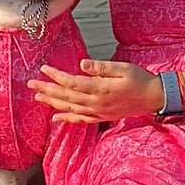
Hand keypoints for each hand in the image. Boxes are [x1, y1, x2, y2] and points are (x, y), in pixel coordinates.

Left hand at [29, 58, 166, 123]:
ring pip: (70, 108)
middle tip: (31, 85)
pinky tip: (55, 118)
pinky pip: (80, 119)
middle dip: (48, 90)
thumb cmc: (139, 79)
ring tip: (38, 97)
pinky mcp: (101, 116)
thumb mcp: (122, 68)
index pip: (72, 83)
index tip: (44, 68)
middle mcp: (96, 103)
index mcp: (100, 89)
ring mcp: (98, 112)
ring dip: (53, 103)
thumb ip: (101, 67)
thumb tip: (82, 64)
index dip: (56, 76)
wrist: (153, 98)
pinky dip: (66, 119)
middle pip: (66, 97)